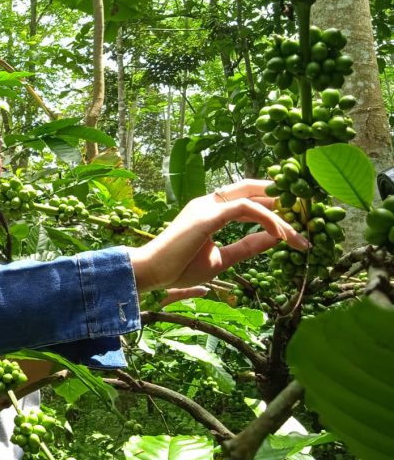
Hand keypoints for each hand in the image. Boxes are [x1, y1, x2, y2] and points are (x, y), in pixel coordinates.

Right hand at [128, 179, 308, 291]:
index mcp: (209, 211)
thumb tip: (273, 240)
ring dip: (280, 215)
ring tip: (299, 235)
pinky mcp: (206, 216)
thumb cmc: (180, 268)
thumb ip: (247, 247)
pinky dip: (267, 219)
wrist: (152, 273)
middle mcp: (208, 202)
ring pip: (252, 198)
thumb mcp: (223, 259)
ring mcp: (206, 206)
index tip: (295, 220)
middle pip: (250, 186)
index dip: (271, 204)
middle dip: (280, 195)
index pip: (246, 198)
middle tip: (306, 210)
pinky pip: (245, 209)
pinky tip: (281, 235)